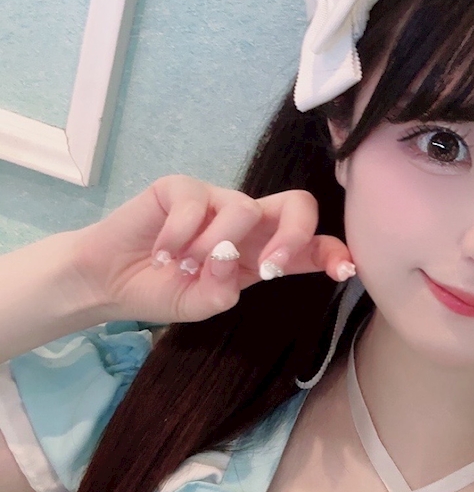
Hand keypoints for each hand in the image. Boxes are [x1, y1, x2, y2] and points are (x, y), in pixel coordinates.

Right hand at [73, 175, 354, 324]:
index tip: (345, 270)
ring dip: (213, 248)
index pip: (309, 244)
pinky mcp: (182, 187)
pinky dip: (177, 237)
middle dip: (294, 235)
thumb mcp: (200, 304)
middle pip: (298, 204)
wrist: (109, 280)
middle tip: (269, 270)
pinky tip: (158, 253)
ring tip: (181, 267)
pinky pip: (195, 204)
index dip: (332, 252)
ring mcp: (217, 201)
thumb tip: (231, 268)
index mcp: (263, 253)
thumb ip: (221, 291)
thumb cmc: (161, 290)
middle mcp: (249, 223)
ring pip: (242, 210)